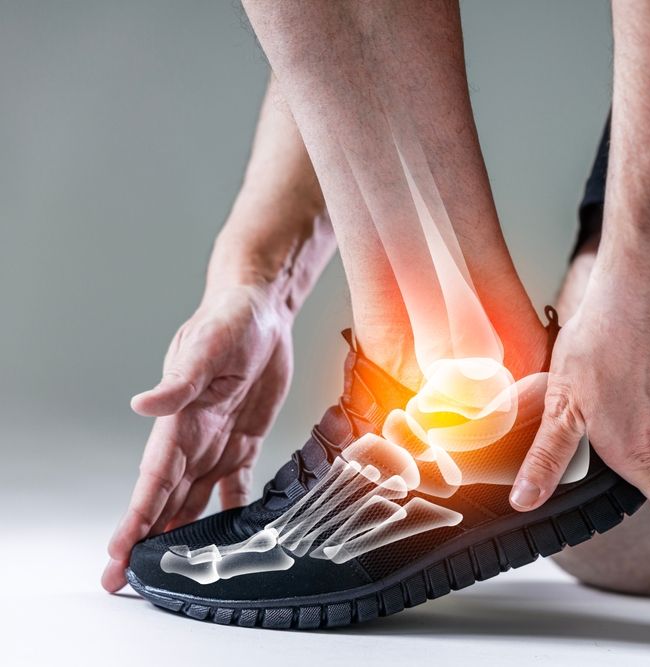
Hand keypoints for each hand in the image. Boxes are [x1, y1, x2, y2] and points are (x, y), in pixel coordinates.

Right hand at [102, 283, 292, 591]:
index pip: (153, 480)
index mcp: (179, 421)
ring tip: (170, 571)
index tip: (119, 552)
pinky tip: (231, 539)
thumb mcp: (206, 347)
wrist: (262, 312)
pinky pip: (235, 484)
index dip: (137, 518)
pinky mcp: (244, 441)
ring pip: (193, 499)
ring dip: (180, 533)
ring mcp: (218, 443)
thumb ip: (180, 382)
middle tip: (125, 580)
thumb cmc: (230, 322)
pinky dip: (232, 512)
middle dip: (145, 539)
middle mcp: (194, 439)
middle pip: (165, 499)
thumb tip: (143, 404)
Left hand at [510, 261, 649, 524]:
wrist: (639, 289)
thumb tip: (526, 501)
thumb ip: (547, 458)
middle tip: (592, 435)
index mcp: (639, 451)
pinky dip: (637, 389)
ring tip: (595, 392)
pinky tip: (610, 366)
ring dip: (629, 418)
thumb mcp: (562, 408)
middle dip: (627, 455)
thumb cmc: (601, 347)